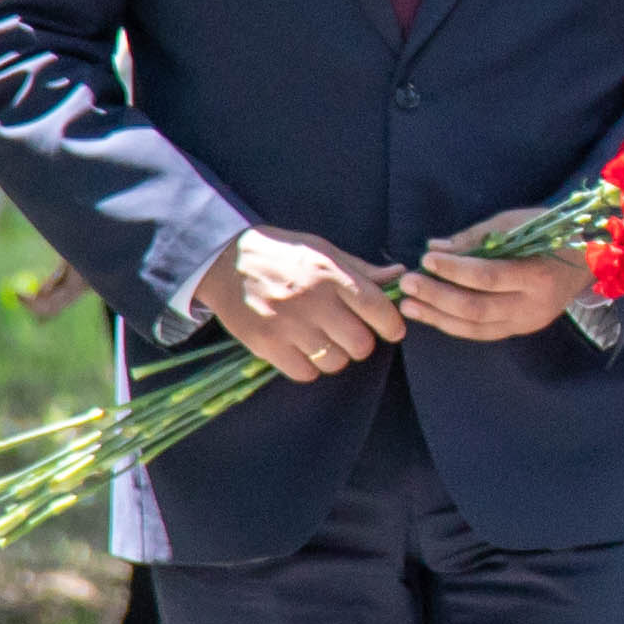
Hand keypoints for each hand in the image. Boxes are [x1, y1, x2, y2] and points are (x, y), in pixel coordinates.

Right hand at [190, 226, 408, 381]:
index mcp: (330, 274)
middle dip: (362, 343)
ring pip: (335, 362)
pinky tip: (301, 350)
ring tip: (322, 340)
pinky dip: (309, 367)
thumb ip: (360, 269)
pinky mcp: (266, 344)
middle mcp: (312, 300)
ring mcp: (288, 325)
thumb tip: (400, 275)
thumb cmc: (280, 254)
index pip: (377, 308)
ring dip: (335, 356)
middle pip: (360, 344)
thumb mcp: (322, 250)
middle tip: (350, 335)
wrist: (223, 261)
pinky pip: (305, 373)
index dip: (392, 325)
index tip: (391, 329)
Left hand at [399, 238, 595, 341]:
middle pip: (477, 308)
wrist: (588, 260)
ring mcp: (527, 323)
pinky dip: (452, 325)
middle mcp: (533, 306)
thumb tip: (436, 246)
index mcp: (537, 275)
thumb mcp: (516, 223)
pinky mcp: (520, 329)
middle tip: (408, 284)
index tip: (427, 259)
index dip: (454, 270)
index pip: (488, 277)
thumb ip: (476, 237)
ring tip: (409, 305)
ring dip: (437, 316)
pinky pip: (481, 333)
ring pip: (475, 327)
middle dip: (437, 296)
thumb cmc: (551, 232)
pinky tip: (430, 314)